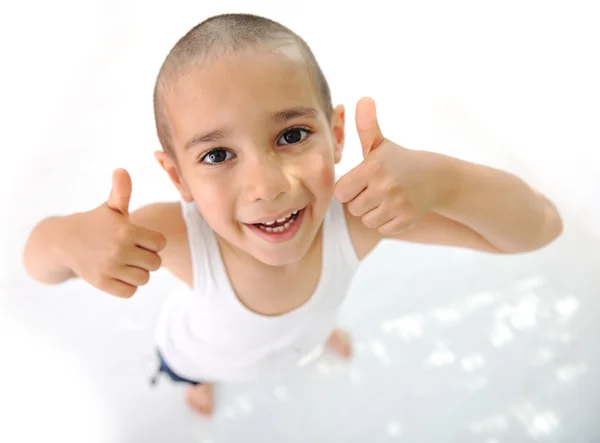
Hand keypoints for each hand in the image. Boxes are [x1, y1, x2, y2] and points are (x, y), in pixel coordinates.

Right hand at [63, 169, 165, 297]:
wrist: (64, 242)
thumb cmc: (96, 223)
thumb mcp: (110, 207)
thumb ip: (122, 191)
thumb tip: (121, 171)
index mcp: (126, 231)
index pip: (160, 243)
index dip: (153, 242)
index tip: (141, 239)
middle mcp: (119, 250)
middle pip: (155, 263)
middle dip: (147, 258)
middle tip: (133, 252)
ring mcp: (109, 268)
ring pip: (144, 279)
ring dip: (138, 273)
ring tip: (126, 263)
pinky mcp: (101, 283)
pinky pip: (130, 292)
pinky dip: (127, 286)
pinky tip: (118, 275)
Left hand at [334, 97, 442, 235]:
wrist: (436, 177)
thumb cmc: (399, 160)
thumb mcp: (380, 144)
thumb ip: (366, 126)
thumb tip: (363, 98)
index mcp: (373, 168)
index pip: (341, 192)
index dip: (349, 188)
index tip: (361, 181)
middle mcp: (385, 187)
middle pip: (353, 208)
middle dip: (361, 201)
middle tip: (377, 189)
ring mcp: (397, 205)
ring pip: (367, 220)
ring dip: (373, 213)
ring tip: (386, 198)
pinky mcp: (407, 220)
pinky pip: (382, 229)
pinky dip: (388, 222)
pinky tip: (397, 208)